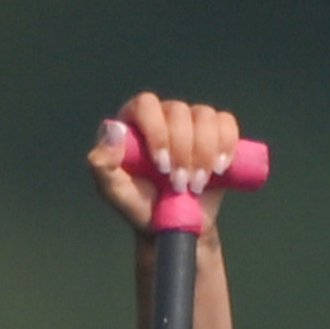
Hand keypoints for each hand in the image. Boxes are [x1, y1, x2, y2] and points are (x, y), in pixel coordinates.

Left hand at [89, 91, 239, 234]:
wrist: (175, 224)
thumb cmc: (140, 206)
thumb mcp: (113, 190)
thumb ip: (102, 163)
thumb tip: (113, 129)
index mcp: (133, 121)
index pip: (146, 104)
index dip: (157, 131)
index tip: (161, 166)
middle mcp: (162, 115)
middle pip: (179, 111)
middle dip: (183, 151)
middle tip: (179, 185)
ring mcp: (191, 121)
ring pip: (205, 116)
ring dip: (205, 152)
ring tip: (197, 184)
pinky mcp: (217, 133)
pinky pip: (227, 122)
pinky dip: (227, 144)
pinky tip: (220, 167)